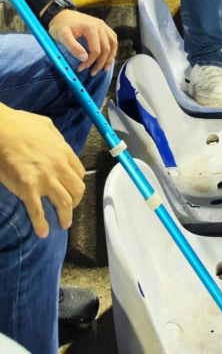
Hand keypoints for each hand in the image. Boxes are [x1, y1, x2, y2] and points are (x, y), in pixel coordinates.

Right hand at [0, 104, 85, 236]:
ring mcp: (44, 178)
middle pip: (77, 190)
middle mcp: (58, 166)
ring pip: (64, 203)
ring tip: (62, 224)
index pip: (79, 174)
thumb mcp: (46, 125)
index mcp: (64, 152)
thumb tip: (60, 144)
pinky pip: (38, 210)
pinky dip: (41, 224)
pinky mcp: (27, 187)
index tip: (72, 191)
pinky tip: (42, 232)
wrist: (1, 129)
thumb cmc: (20, 124)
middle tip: (68, 210)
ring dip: (65, 217)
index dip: (76, 185)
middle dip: (75, 203)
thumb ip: (57, 138)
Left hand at [48, 9, 117, 76]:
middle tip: (92, 73)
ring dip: (110, 57)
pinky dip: (112, 48)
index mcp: (91, 28)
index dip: (90, 62)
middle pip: (106, 48)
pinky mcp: (103, 26)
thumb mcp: (62, 36)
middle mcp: (100, 26)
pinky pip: (112, 38)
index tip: (80, 69)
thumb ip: (73, 47)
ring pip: (112, 43)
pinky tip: (108, 55)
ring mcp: (103, 25)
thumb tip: (84, 58)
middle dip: (101, 63)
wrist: (61, 14)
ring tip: (105, 68)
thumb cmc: (60, 25)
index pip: (96, 50)